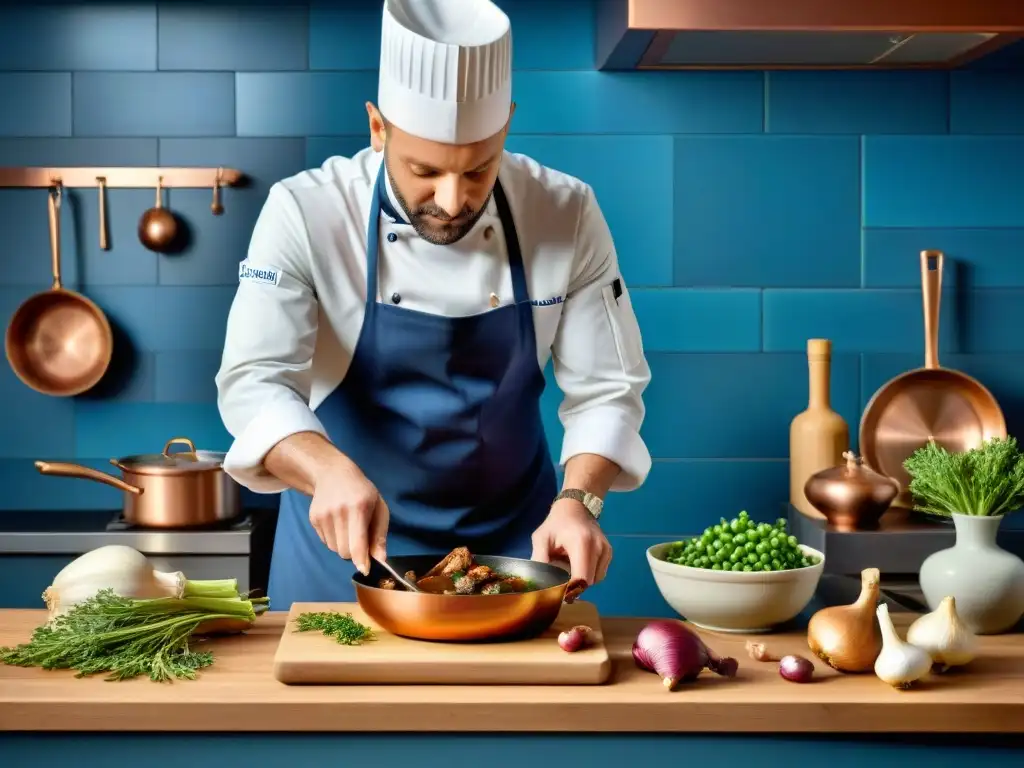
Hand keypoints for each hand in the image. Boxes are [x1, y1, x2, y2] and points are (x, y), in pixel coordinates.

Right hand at [308, 458, 389, 574]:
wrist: (333, 474)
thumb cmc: (362, 492)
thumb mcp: (379, 508)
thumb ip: (379, 534)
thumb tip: (380, 559)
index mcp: (359, 507)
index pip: (357, 543)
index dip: (361, 560)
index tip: (365, 570)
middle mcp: (339, 512)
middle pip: (345, 551)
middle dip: (354, 552)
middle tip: (360, 538)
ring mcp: (323, 515)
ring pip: (334, 549)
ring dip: (343, 545)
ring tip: (348, 527)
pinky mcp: (313, 518)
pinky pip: (325, 542)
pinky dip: (334, 539)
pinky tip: (337, 523)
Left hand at [530, 498, 611, 585]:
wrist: (575, 507)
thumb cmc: (556, 524)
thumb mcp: (541, 538)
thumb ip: (539, 560)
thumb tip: (538, 584)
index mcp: (582, 543)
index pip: (581, 578)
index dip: (570, 589)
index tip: (558, 591)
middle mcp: (598, 547)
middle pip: (588, 582)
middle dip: (574, 586)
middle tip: (560, 580)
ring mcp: (606, 550)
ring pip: (595, 580)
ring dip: (582, 580)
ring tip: (570, 568)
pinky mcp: (609, 552)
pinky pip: (600, 573)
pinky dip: (589, 574)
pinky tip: (579, 564)